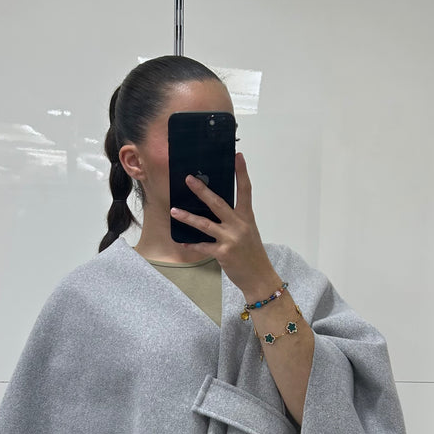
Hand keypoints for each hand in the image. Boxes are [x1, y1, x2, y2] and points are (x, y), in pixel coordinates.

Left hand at [169, 151, 275, 293]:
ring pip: (205, 224)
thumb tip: (216, 210)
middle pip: (218, 203)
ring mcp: (230, 239)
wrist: (259, 277)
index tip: (237, 156)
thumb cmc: (252, 254)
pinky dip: (192, 245)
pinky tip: (183, 243)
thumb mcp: (248, 232)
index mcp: (247, 218)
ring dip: (187, 217)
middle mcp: (239, 225)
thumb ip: (235, 221)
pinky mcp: (223, 252)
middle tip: (189, 179)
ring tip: (174, 210)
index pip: (245, 190)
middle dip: (202, 190)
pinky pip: (203, 246)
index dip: (241, 173)